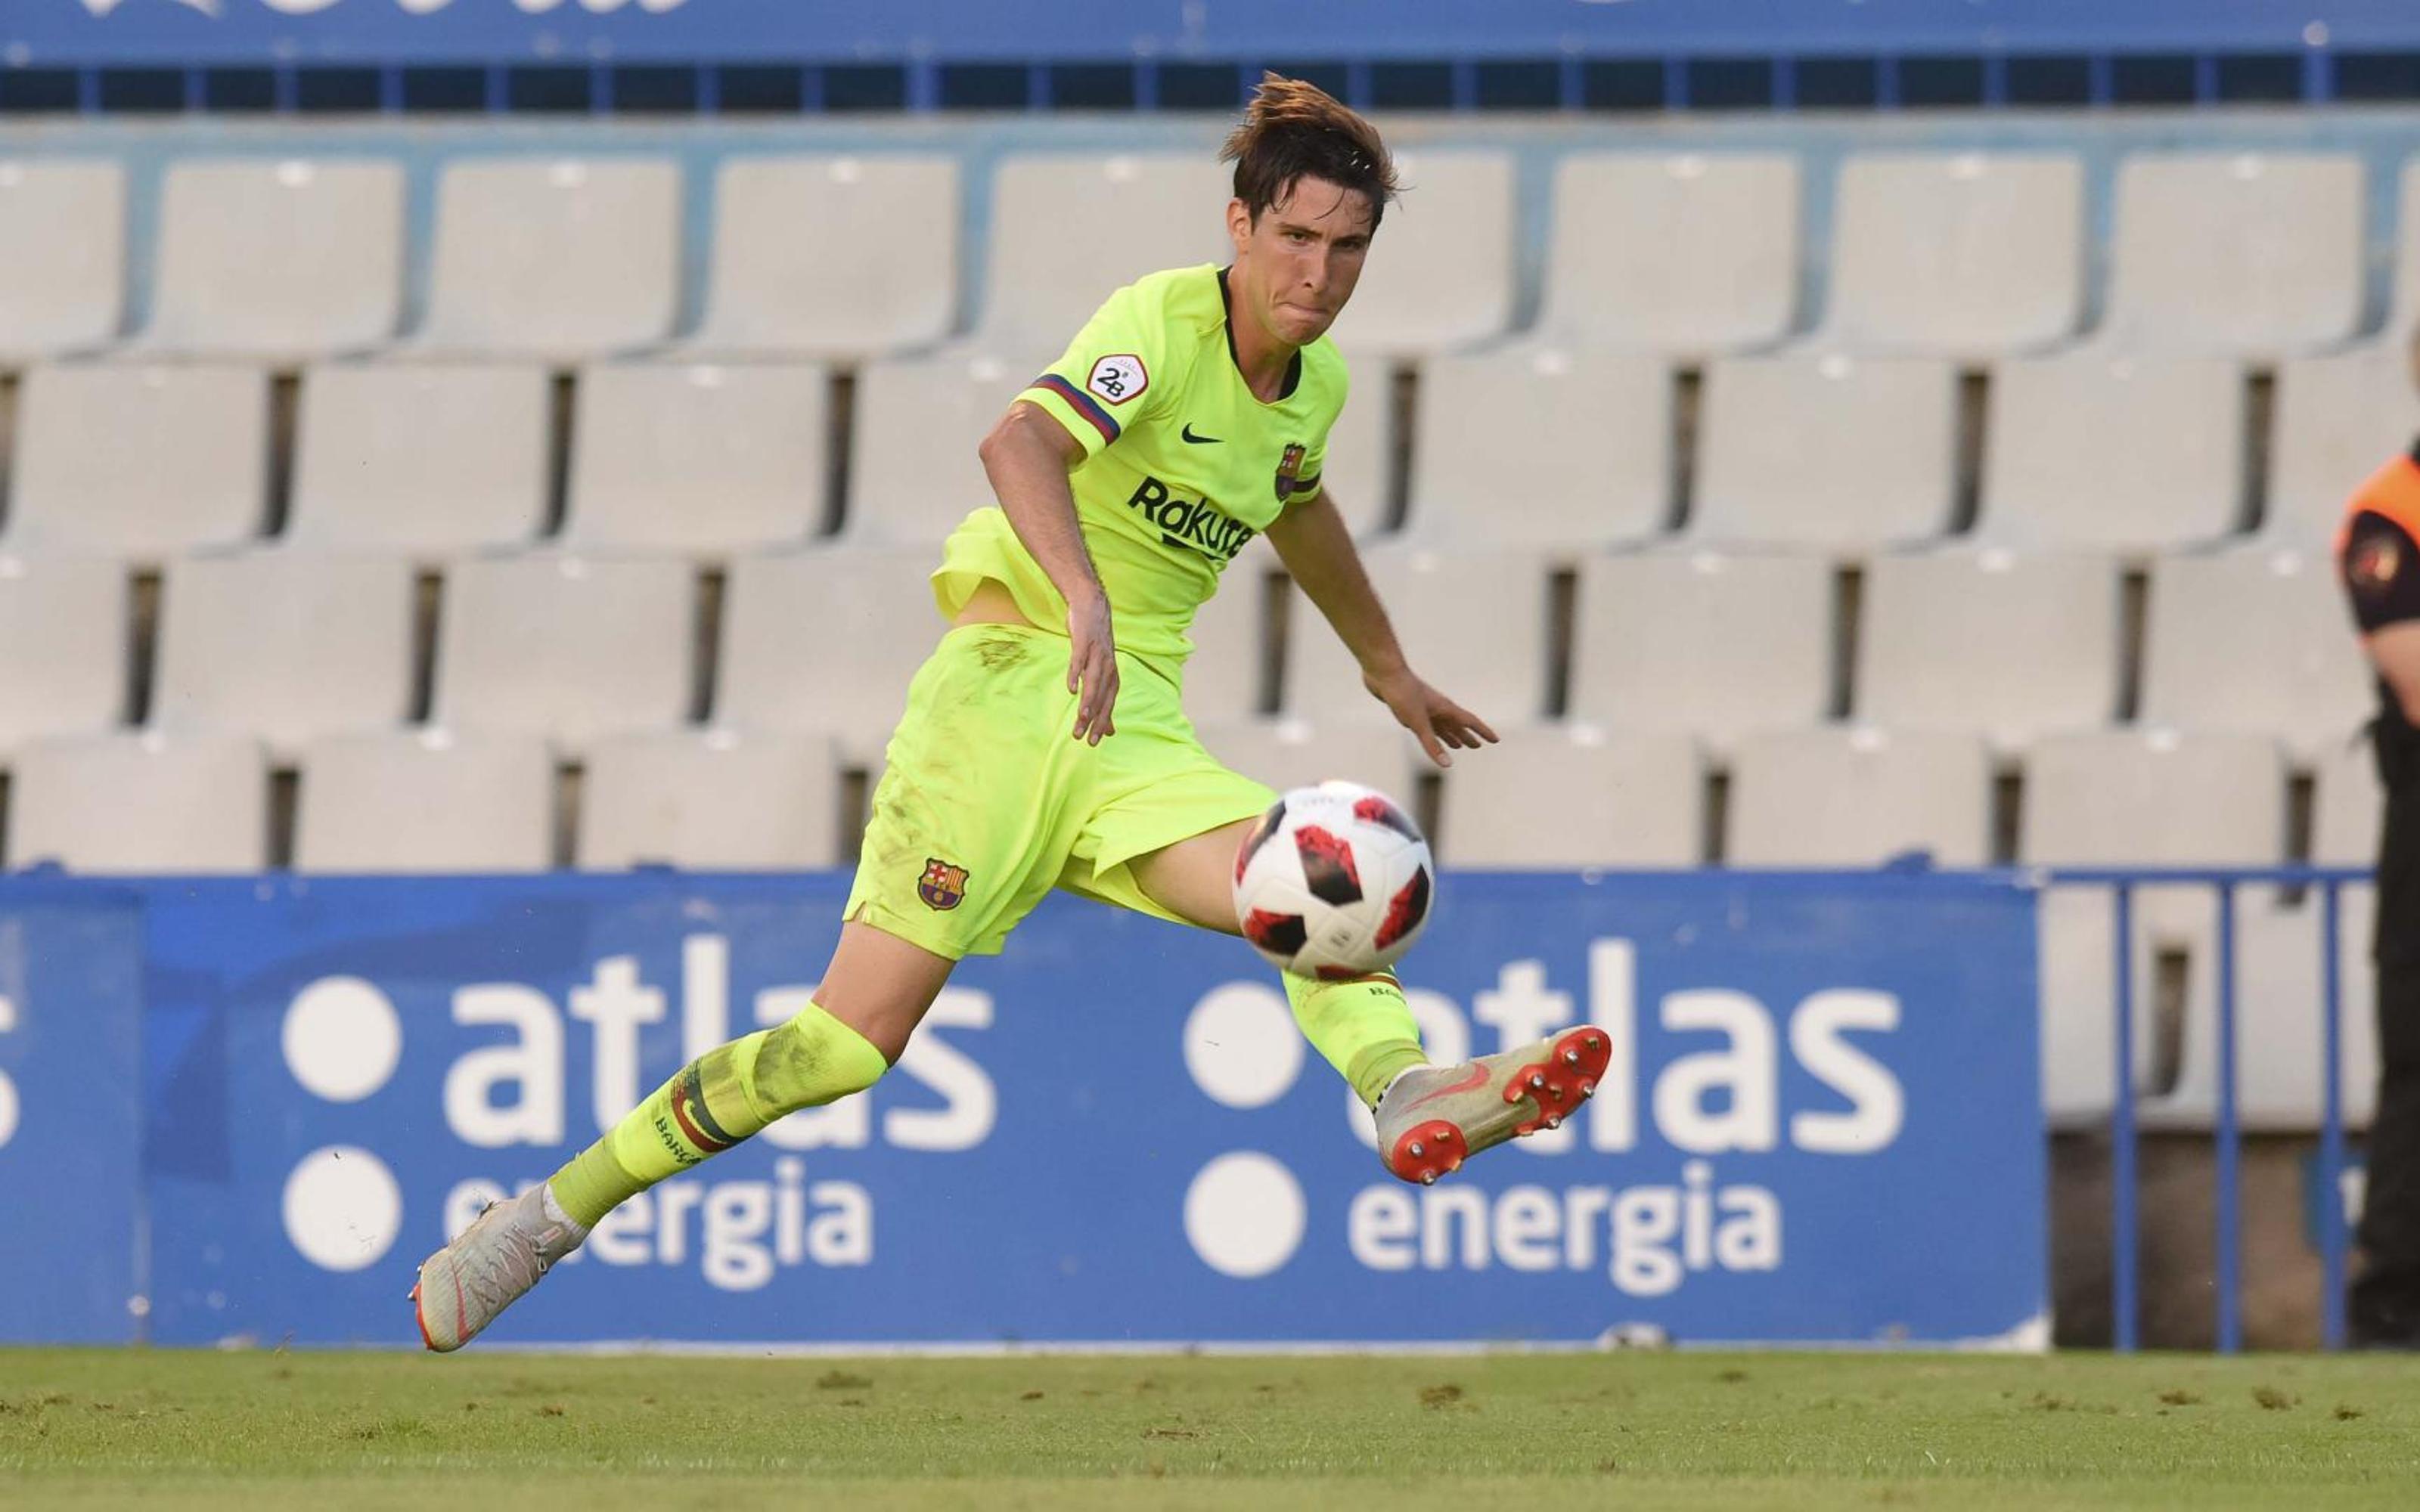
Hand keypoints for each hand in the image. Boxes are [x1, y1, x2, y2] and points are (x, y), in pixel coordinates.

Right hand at [1066, 588, 1118, 744]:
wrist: (1092, 609)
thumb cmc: (1095, 644)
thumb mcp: (1101, 672)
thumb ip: (1102, 700)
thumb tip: (1109, 729)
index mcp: (1111, 677)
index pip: (1107, 705)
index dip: (1101, 724)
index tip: (1093, 742)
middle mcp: (1107, 667)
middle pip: (1101, 697)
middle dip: (1094, 719)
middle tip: (1084, 738)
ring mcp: (1097, 655)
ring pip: (1093, 682)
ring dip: (1088, 700)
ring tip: (1082, 718)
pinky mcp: (1084, 643)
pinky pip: (1080, 661)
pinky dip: (1076, 674)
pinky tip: (1071, 688)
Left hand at [1364, 665, 1498, 767]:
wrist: (1383, 674)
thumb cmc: (1402, 694)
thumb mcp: (1418, 723)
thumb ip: (1432, 744)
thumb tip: (1447, 765)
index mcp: (1445, 708)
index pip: (1470, 722)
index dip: (1483, 732)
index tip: (1495, 740)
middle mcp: (1438, 708)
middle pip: (1457, 725)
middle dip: (1468, 737)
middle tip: (1477, 746)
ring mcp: (1424, 707)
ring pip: (1442, 725)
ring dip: (1452, 735)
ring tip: (1458, 745)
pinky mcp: (1411, 708)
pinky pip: (1427, 724)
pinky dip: (1433, 732)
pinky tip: (1431, 733)